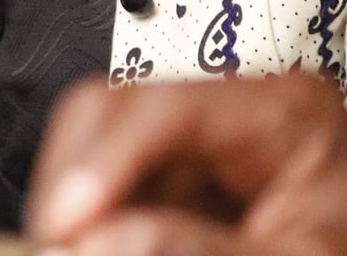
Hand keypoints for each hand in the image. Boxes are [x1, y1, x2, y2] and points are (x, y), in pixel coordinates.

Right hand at [26, 73, 346, 255]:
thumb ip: (201, 252)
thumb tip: (105, 239)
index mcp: (288, 115)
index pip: (162, 106)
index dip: (102, 164)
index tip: (68, 224)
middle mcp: (239, 118)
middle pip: (111, 113)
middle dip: (77, 183)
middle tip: (58, 245)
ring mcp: (204, 154)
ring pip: (94, 154)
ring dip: (79, 210)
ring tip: (76, 248)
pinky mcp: (178, 191)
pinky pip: (106, 195)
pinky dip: (94, 225)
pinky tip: (101, 247)